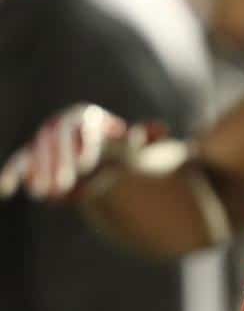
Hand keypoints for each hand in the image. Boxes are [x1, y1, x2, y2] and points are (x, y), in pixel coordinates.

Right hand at [0, 104, 162, 200]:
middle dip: (58, 161)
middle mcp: (61, 124)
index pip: (82, 126)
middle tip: (64, 185)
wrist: (98, 157)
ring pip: (35, 151)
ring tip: (46, 193)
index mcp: (87, 116)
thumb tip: (160, 129)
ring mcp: (43, 140)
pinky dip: (12, 173)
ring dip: (39, 171)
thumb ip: (147, 136)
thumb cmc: (119, 147)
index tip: (88, 163)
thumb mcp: (135, 142)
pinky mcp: (30, 157)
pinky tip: (5, 189)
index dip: (84, 143)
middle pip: (55, 139)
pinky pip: (19, 162)